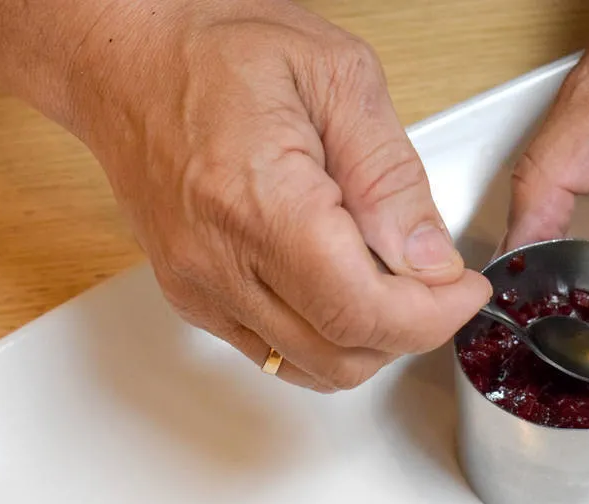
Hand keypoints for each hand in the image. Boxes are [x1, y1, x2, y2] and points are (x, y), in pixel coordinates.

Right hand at [67, 0, 490, 390]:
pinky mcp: (192, 297)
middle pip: (341, 354)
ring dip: (369, 340)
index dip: (432, 317)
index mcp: (257, 201)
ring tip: (389, 281)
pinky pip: (276, 354)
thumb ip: (390, 176)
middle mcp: (217, 260)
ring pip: (311, 368)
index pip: (361, 310)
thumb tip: (428, 259)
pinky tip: (341, 289)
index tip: (463, 290)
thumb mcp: (337, 77)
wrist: (125, 59)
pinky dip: (326, 339)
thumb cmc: (216, 49)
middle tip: (437, 284)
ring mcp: (198, 287)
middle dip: (410, 330)